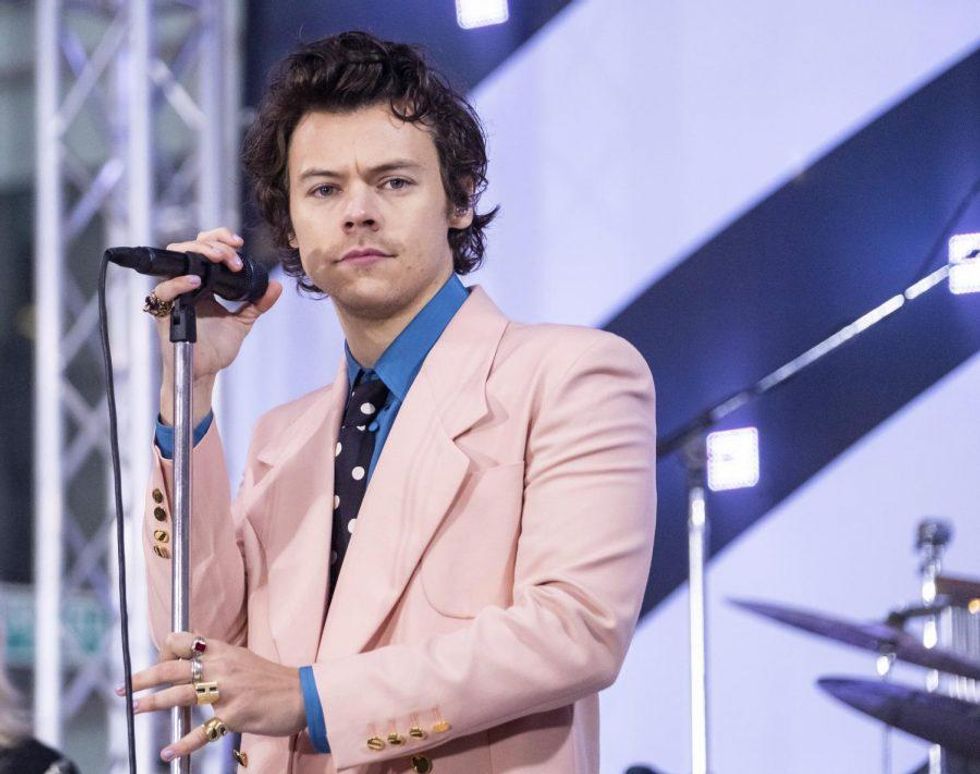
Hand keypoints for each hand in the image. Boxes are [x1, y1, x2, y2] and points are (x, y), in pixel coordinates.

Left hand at [121, 632, 306, 761]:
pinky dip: (182, 744)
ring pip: (181, 694)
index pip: (185, 640)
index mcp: (224, 651)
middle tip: (124, 686)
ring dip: (154, 702)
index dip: (165, 649)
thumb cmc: (272, 680)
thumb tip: (194, 654)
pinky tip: (167, 752)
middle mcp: (222, 667)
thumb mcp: (244, 659)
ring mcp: (227, 691)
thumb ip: (218, 658)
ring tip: (135, 709)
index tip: (157, 662)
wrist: (302, 695)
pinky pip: (201, 732)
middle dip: (144, 677)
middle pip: (174, 667)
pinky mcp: (234, 715)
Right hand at [152, 226, 282, 423]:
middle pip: (188, 248)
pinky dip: (178, 284)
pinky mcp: (163, 312)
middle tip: (233, 258)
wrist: (205, 372)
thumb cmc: (217, 348)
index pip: (204, 248)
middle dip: (212, 244)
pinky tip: (196, 282)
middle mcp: (185, 285)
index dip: (219, 238)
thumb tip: (277, 286)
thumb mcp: (243, 322)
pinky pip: (163, 291)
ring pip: (174, 262)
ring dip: (198, 254)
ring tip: (219, 261)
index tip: (239, 243)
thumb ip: (258, 303)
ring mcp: (173, 296)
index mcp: (203, 283)